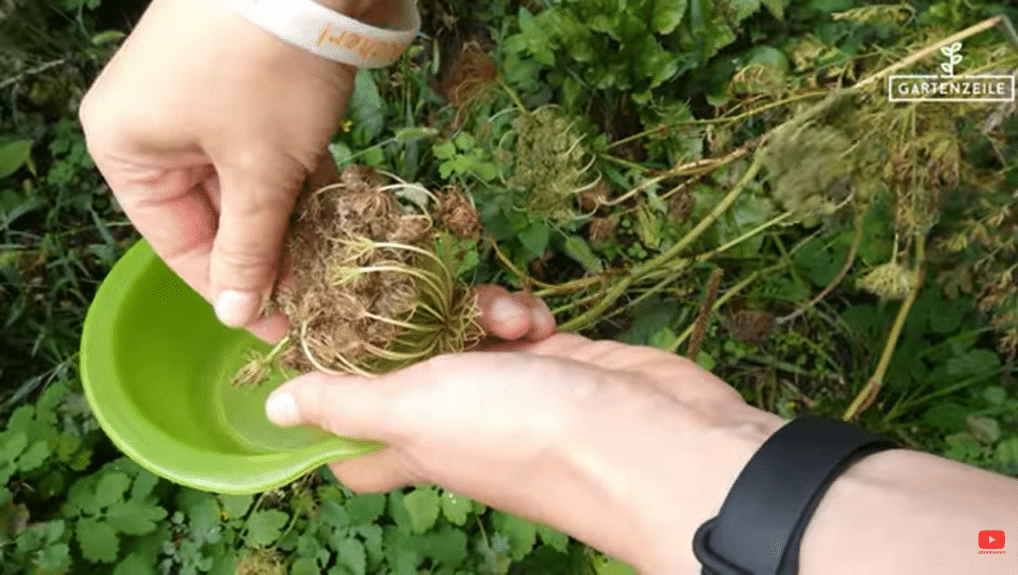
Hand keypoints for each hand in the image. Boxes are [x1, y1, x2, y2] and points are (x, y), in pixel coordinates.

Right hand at [79, 0, 380, 342]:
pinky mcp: (239, 82)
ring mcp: (194, 99)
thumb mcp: (260, 172)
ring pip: (241, 181)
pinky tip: (332, 208)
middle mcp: (150, 125)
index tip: (278, 325)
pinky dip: (294, 176)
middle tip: (315, 292)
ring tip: (331, 257)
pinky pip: (259, 147)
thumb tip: (236, 316)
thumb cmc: (266, 75)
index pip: (177, 242)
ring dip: (287, 216)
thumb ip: (250, 248)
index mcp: (127, 148)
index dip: (229, 289)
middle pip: (211, 213)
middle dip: (267, 251)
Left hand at [265, 286, 784, 573]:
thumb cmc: (522, 431)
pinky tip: (535, 319)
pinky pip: (518, 329)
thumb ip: (345, 404)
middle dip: (407, 328)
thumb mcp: (417, 410)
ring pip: (464, 338)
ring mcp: (507, 393)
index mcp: (413, 444)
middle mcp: (455, 423)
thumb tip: (276, 409)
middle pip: (406, 370)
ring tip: (500, 317)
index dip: (326, 404)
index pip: (349, 440)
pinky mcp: (554, 365)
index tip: (313, 348)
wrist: (649, 439)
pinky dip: (521, 315)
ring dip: (474, 314)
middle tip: (405, 290)